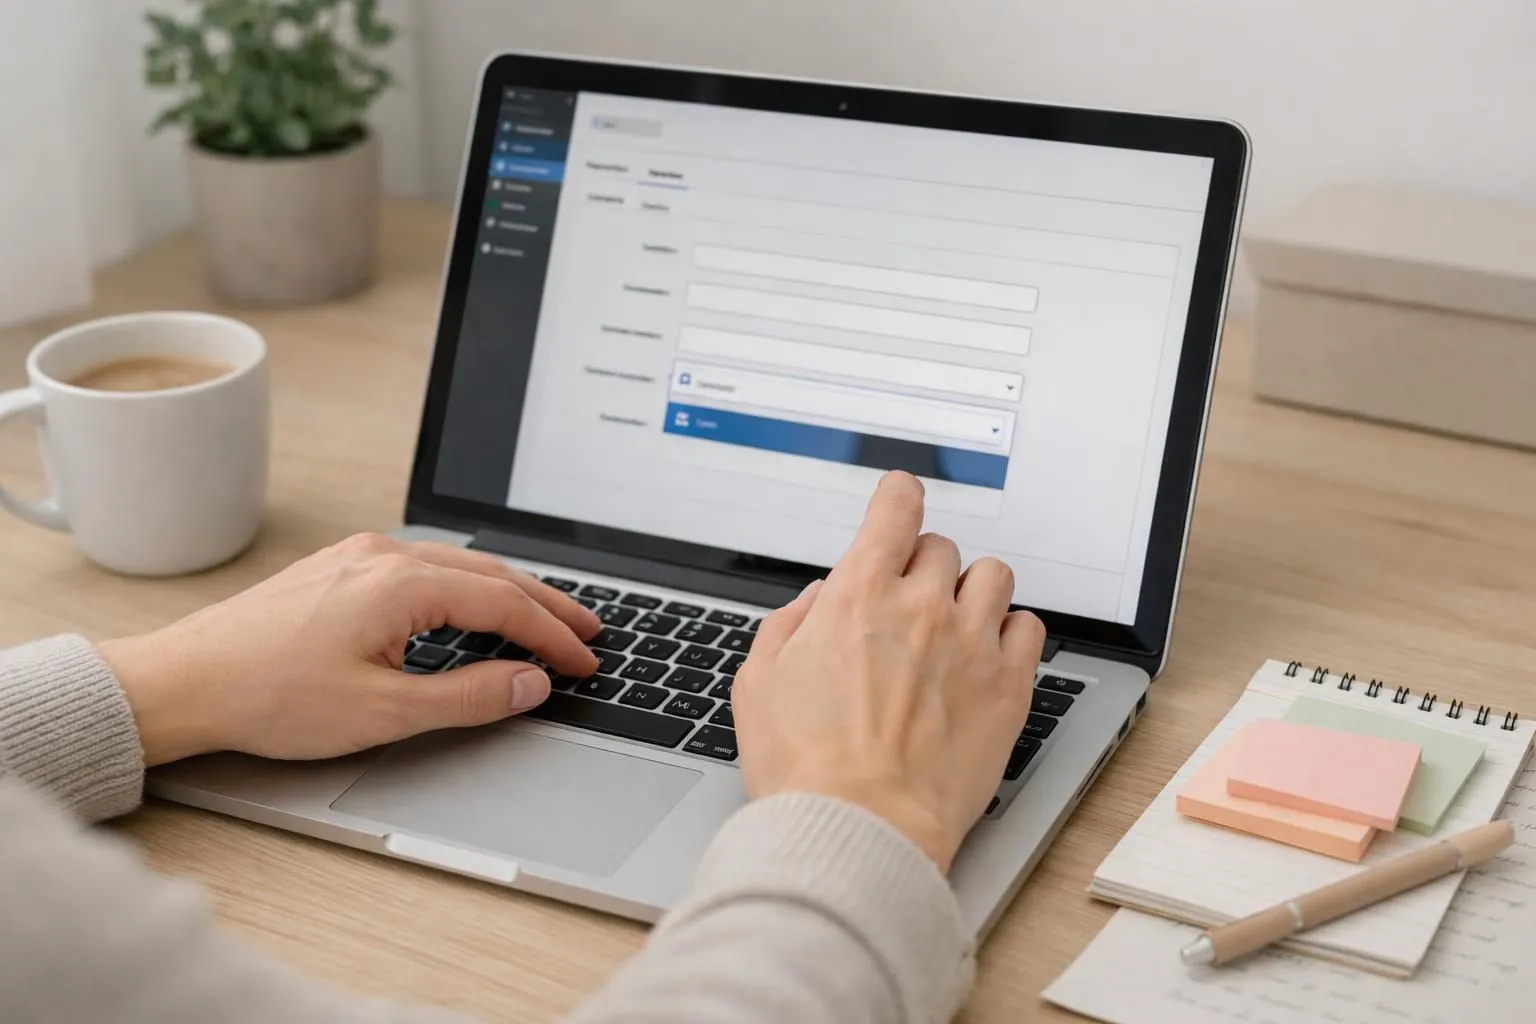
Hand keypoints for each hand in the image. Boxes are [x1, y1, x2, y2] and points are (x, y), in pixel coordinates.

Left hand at [99, 533, 600, 765]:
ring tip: (546, 620)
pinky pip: (426, 567)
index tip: (584, 664)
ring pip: (460, 566)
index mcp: (402, 584)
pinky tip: (475, 608)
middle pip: (492, 574)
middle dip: (547, 605)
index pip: (505, 605)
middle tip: (589, 632)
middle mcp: (384, 557)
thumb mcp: (382, 712)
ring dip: (509, 593)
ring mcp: (359, 558)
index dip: (553, 637)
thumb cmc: (270, 698)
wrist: (183, 682)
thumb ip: (468, 697)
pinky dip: (469, 588)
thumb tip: (530, 684)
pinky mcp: (340, 569)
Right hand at [733, 472, 1044, 870]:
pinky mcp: (1007, 689)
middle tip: (907, 603)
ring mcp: (971, 646)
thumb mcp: (759, 683)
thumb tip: (816, 602)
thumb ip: (788, 626)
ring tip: (955, 624)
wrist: (859, 830)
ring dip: (972, 590)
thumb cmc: (804, 768)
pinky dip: (1010, 633)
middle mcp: (921, 609)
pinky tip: (987, 657)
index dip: (897, 495)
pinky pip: (1029, 629)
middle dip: (921, 566)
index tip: (899, 496)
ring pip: (992, 576)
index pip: (894, 510)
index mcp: (858, 596)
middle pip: (940, 547)